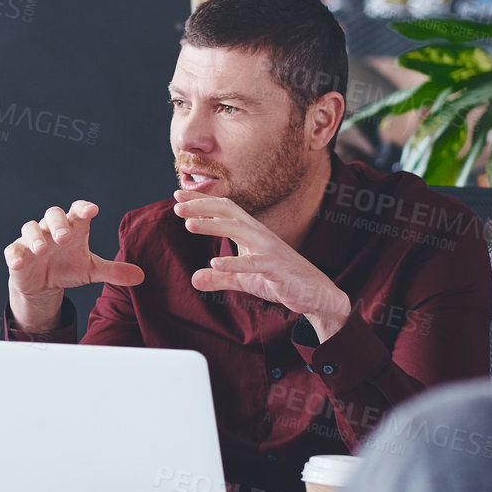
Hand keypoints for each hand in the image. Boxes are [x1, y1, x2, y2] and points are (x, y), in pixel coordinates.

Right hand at [3, 201, 144, 332]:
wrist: (42, 283)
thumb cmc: (67, 267)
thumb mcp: (91, 270)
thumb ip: (113, 271)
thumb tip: (140, 276)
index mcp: (72, 228)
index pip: (77, 211)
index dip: (83, 209)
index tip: (92, 211)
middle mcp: (51, 229)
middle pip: (53, 214)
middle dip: (58, 224)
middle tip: (65, 237)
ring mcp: (32, 240)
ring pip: (30, 228)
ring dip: (36, 237)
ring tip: (42, 250)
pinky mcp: (17, 253)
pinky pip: (13, 249)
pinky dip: (15, 254)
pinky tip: (19, 262)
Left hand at [176, 195, 351, 340]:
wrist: (315, 293)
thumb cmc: (280, 280)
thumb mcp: (244, 280)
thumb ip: (220, 278)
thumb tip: (194, 279)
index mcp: (251, 233)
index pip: (224, 210)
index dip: (202, 202)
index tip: (178, 197)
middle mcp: (260, 235)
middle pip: (229, 212)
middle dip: (202, 207)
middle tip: (177, 206)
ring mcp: (269, 249)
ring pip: (239, 230)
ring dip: (213, 226)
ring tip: (189, 225)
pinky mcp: (277, 268)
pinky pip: (254, 263)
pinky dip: (235, 263)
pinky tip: (215, 264)